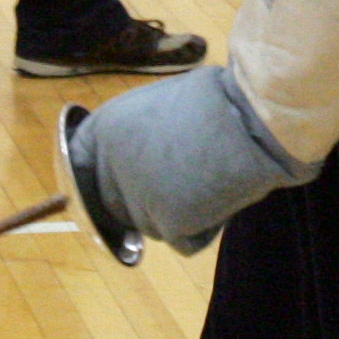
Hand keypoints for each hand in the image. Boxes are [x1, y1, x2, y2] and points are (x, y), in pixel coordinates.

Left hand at [65, 63, 317, 258]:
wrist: (256, 116)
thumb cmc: (226, 100)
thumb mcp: (169, 104)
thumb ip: (144, 135)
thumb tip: (146, 160)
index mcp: (109, 127)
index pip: (82, 164)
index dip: (103, 178)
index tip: (118, 189)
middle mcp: (112, 164)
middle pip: (117, 203)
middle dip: (148, 200)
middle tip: (186, 182)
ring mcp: (137, 197)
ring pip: (152, 224)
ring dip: (181, 211)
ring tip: (213, 174)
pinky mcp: (167, 223)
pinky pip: (184, 238)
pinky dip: (206, 226)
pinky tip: (223, 194)